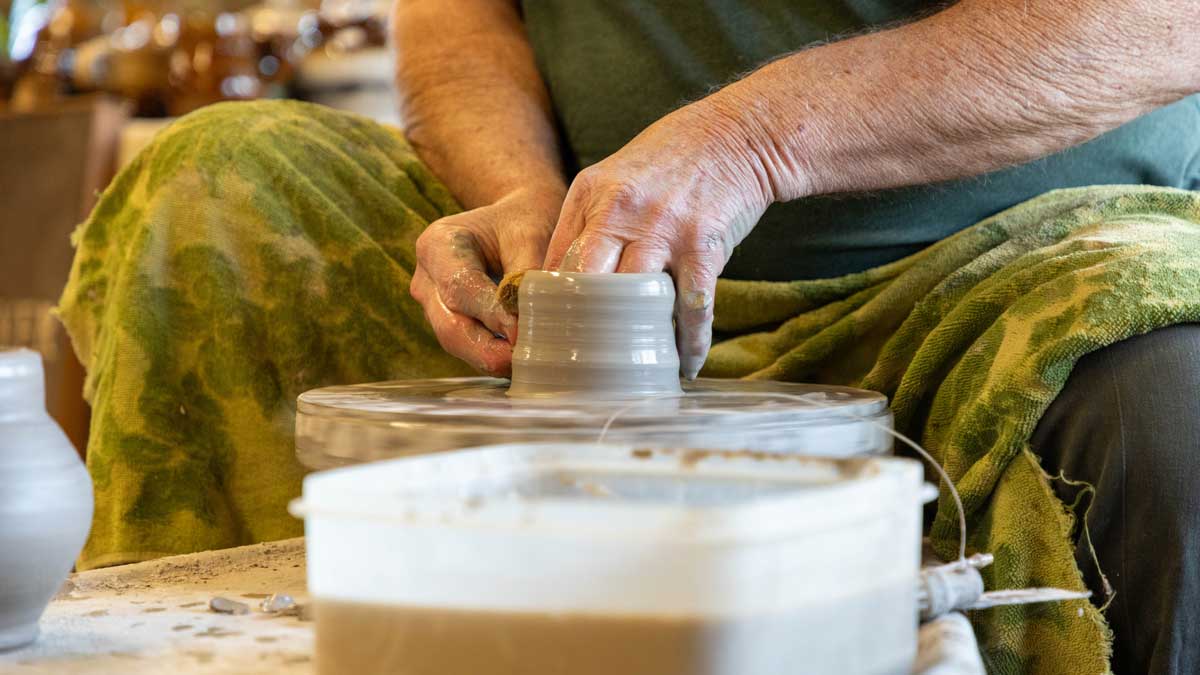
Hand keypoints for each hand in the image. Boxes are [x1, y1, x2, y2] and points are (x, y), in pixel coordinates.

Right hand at [411, 189, 563, 375]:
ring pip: (455, 342)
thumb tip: (532, 320)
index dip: (490, 315)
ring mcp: (433, 304)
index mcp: (438, 244)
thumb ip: (527, 274)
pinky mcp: (448, 322)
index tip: (523, 332)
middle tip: (526, 361)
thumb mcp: (531, 235)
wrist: (515, 221)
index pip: (460, 288)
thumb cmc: (523, 222)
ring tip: (529, 364)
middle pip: (449, 325)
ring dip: (491, 358)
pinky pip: (467, 346)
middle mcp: (426, 278)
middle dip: (487, 350)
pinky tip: (521, 362)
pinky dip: (492, 357)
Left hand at [543, 97, 772, 378]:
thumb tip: (557, 277)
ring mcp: (662, 229)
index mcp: (591, 194)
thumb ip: (586, 222)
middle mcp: (620, 211)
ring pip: (633, 298)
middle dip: (578, 327)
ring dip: (633, 340)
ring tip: (628, 373)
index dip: (549, 304)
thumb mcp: (614, 177)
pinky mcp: (703, 246)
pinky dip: (690, 342)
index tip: (548, 337)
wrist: (737, 135)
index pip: (556, 259)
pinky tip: (685, 364)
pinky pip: (691, 307)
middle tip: (576, 366)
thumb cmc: (672, 161)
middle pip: (584, 282)